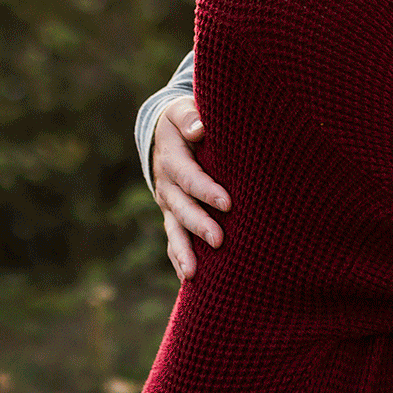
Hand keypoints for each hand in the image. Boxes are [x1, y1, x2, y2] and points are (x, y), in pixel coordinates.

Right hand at [152, 96, 230, 280]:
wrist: (163, 133)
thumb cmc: (184, 120)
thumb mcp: (182, 111)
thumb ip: (189, 117)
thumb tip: (199, 129)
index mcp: (171, 159)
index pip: (190, 177)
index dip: (207, 190)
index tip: (228, 203)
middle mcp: (166, 185)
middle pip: (182, 208)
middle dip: (199, 225)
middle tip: (219, 240)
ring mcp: (167, 204)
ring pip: (174, 231)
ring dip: (183, 252)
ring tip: (193, 274)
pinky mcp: (172, 215)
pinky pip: (173, 240)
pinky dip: (179, 259)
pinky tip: (189, 281)